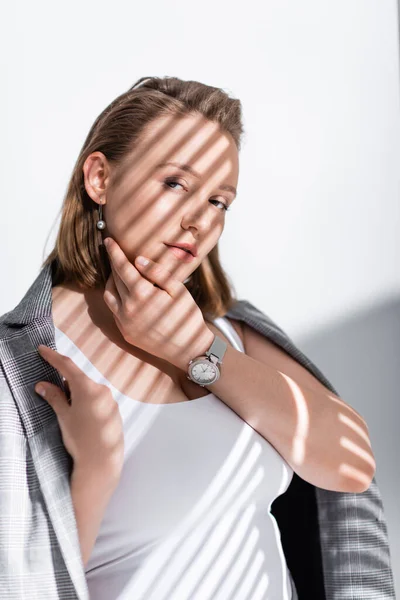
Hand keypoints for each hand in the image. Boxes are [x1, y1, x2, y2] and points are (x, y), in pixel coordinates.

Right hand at [35, 344, 123, 480]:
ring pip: (89, 391)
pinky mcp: (114, 412)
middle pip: (79, 379)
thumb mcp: (64, 416)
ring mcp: (110, 401)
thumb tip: (43, 385)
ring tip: (68, 412)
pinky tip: (82, 419)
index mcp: (88, 387)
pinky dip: (87, 403)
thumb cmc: (80, 438)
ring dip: (77, 395)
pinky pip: (98, 401)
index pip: (67, 366)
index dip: (53, 357)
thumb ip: (54, 397)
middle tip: (53, 392)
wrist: (101, 461)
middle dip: (65, 382)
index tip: (43, 349)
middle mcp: (102, 390)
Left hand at [103, 237, 214, 370]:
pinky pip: (114, 310)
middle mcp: (128, 309)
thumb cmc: (186, 316)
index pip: (122, 267)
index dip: (114, 252)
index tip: (108, 240)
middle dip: (113, 264)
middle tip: (114, 252)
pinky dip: (116, 297)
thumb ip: (157, 273)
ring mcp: (124, 322)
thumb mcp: (177, 290)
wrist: (188, 350)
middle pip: (114, 279)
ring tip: (119, 272)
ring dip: (112, 281)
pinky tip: (126, 293)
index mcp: (142, 295)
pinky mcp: (125, 332)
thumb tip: (138, 259)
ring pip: (109, 295)